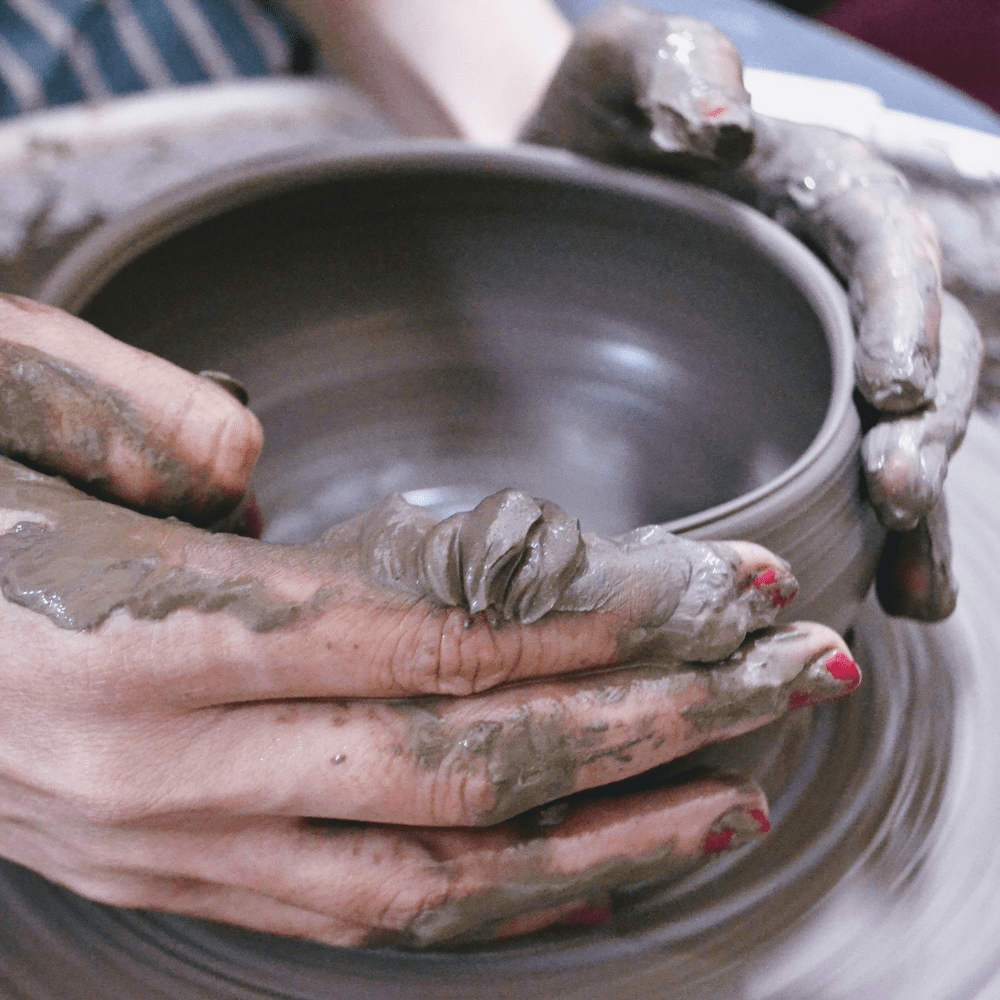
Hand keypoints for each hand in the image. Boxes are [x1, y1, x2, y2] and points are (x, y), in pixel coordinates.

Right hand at [0, 297, 857, 944]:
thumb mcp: (4, 411)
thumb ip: (146, 422)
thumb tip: (266, 473)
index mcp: (154, 635)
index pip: (438, 629)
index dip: (598, 609)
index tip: (717, 586)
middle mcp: (182, 766)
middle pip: (475, 754)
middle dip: (649, 719)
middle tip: (781, 680)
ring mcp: (188, 845)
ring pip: (440, 870)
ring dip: (605, 841)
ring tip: (732, 802)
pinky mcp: (187, 880)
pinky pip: (368, 918)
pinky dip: (495, 907)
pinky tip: (589, 884)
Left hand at [522, 1, 983, 621]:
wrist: (545, 204)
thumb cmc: (582, 137)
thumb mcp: (612, 75)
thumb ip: (671, 68)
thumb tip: (729, 134)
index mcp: (811, 188)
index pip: (882, 240)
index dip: (904, 313)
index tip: (895, 390)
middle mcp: (830, 275)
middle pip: (919, 349)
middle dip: (924, 428)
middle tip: (899, 497)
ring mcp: (812, 350)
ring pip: (899, 428)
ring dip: (917, 511)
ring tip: (916, 591)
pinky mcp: (781, 409)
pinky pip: (843, 471)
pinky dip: (870, 538)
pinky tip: (883, 601)